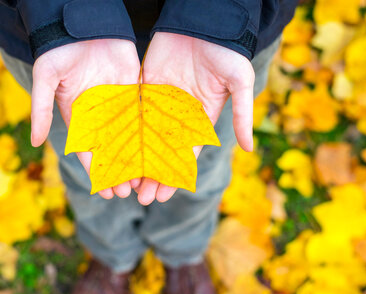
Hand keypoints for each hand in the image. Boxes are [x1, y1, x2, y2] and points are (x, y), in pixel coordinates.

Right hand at [31, 39, 141, 198]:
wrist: (82, 24)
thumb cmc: (60, 51)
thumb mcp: (46, 79)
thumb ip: (41, 109)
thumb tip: (35, 142)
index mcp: (79, 117)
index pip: (88, 151)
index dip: (96, 172)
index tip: (105, 192)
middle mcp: (100, 115)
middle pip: (111, 150)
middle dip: (119, 172)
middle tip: (128, 193)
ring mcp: (118, 105)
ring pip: (129, 138)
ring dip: (136, 160)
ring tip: (144, 180)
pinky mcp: (134, 92)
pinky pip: (142, 117)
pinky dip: (149, 135)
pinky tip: (156, 152)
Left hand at [137, 32, 254, 204]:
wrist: (202, 22)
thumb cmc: (225, 51)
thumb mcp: (239, 81)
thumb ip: (242, 114)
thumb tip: (251, 148)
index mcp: (199, 119)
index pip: (185, 155)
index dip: (174, 176)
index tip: (163, 196)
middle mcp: (177, 117)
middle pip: (161, 153)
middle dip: (152, 176)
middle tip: (141, 198)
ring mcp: (159, 105)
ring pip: (144, 140)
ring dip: (136, 162)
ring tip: (126, 183)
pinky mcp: (143, 90)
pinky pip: (132, 116)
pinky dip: (123, 135)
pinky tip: (114, 153)